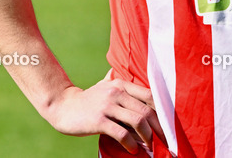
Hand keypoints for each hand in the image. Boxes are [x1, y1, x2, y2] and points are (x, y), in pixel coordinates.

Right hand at [44, 76, 162, 153]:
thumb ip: (120, 83)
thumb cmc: (88, 99)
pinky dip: (131, 144)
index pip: (150, 95)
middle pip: (147, 110)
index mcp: (121, 84)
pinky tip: (133, 150)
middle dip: (159, 129)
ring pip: (138, 121)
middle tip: (164, 141)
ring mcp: (107, 106)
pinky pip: (122, 134)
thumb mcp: (105, 85)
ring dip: (148, 137)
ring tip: (150, 147)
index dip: (162, 111)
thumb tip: (133, 81)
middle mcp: (116, 92)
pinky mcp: (99, 120)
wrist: (62, 106)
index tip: (168, 125)